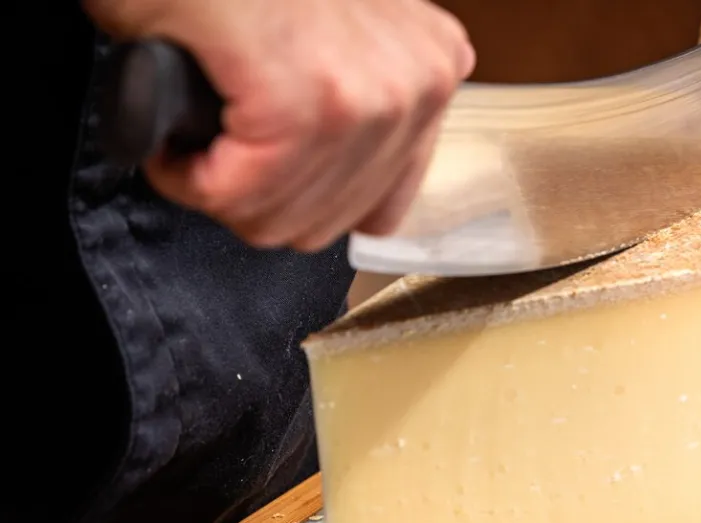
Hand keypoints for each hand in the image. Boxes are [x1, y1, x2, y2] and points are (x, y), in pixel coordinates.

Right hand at [85, 0, 474, 251]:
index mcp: (431, 67)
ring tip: (197, 138)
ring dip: (219, 189)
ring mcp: (372, 97)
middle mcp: (420, 83)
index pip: (379, 199)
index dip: (302, 199)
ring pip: (283, 216)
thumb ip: (359, 104)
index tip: (259, 171)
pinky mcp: (308, 104)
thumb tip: (343, 194)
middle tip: (218, 150)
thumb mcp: (333, 35)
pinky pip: (242, 193)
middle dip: (258, 199)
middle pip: (328, 218)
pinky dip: (190, 178)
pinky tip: (178, 145)